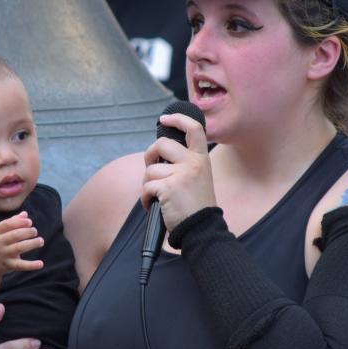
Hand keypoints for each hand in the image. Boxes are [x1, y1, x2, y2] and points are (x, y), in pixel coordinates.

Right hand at [0, 212, 44, 277]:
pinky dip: (31, 265)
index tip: (30, 222)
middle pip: (15, 235)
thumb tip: (25, 214)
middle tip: (35, 231)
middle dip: (27, 232)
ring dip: (32, 244)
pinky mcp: (8, 266)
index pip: (7, 224)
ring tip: (41, 241)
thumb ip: (11, 222)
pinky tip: (41, 264)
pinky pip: (21, 265)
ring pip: (19, 248)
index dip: (19, 222)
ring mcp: (3, 255)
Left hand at [141, 112, 215, 231]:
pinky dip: (145, 199)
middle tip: (151, 168)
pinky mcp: (168, 188)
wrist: (202, 229)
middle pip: (161, 144)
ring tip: (156, 197)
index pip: (193, 129)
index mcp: (201, 159)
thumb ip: (184, 164)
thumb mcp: (199, 178)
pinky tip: (153, 206)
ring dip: (147, 184)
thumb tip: (159, 155)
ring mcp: (181, 174)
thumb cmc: (197, 207)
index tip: (165, 119)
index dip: (178, 119)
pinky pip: (146, 187)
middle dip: (149, 156)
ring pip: (150, 170)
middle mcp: (193, 163)